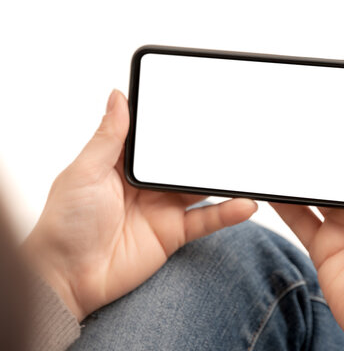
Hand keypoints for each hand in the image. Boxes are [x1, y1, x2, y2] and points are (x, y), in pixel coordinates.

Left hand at [23, 90, 257, 321]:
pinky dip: (228, 213)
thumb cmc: (65, 223)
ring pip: (200, 187)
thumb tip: (118, 96)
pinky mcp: (174, 232)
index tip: (198, 102)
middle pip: (183, 160)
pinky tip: (245, 204)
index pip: (155, 137)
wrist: (69, 278)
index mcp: (123, 163)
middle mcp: (147, 184)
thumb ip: (109, 137)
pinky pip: (206, 220)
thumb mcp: (85, 171)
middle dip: (206, 147)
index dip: (174, 121)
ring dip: (223, 178)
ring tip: (246, 164)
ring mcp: (163, 207)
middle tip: (233, 130)